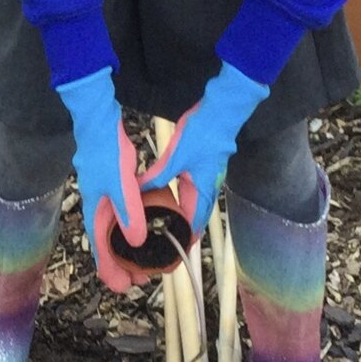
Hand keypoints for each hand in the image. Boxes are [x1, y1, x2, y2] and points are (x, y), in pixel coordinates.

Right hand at [56, 71, 144, 292]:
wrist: (97, 120)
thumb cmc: (106, 150)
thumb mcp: (121, 184)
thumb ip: (129, 214)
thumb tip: (136, 242)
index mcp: (95, 209)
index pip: (100, 249)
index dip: (110, 270)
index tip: (123, 287)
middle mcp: (96, 206)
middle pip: (106, 243)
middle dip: (121, 263)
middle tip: (140, 278)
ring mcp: (102, 195)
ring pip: (113, 230)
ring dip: (125, 248)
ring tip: (143, 260)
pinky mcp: (111, 185)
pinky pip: (118, 215)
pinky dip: (128, 227)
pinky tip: (141, 228)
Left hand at [143, 62, 270, 234]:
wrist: (222, 111)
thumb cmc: (203, 133)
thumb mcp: (175, 157)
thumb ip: (157, 176)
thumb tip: (138, 190)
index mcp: (204, 190)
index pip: (195, 223)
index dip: (186, 238)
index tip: (175, 251)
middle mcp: (210, 187)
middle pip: (196, 215)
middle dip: (183, 229)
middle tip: (167, 240)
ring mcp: (210, 176)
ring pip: (195, 202)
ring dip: (184, 213)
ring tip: (166, 223)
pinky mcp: (206, 166)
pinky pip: (195, 189)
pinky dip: (184, 197)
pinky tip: (171, 195)